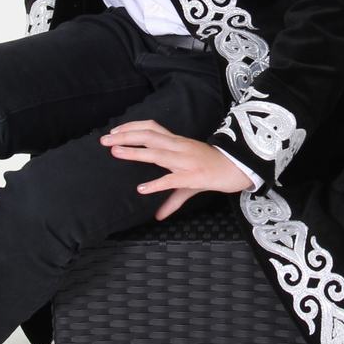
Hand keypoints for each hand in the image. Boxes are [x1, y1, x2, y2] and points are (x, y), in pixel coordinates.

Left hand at [101, 120, 255, 219]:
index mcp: (178, 143)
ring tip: (116, 153)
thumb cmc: (213, 170)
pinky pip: (172, 180)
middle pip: (149, 136)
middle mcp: (180, 148)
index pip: (152, 128)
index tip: (114, 131)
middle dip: (125, 136)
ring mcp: (186, 161)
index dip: (132, 127)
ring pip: (157, 153)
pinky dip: (156, 184)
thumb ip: (171, 198)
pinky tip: (142, 189)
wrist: (239, 168)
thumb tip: (158, 216)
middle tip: (104, 140)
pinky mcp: (194, 176)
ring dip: (135, 153)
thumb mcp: (189, 182)